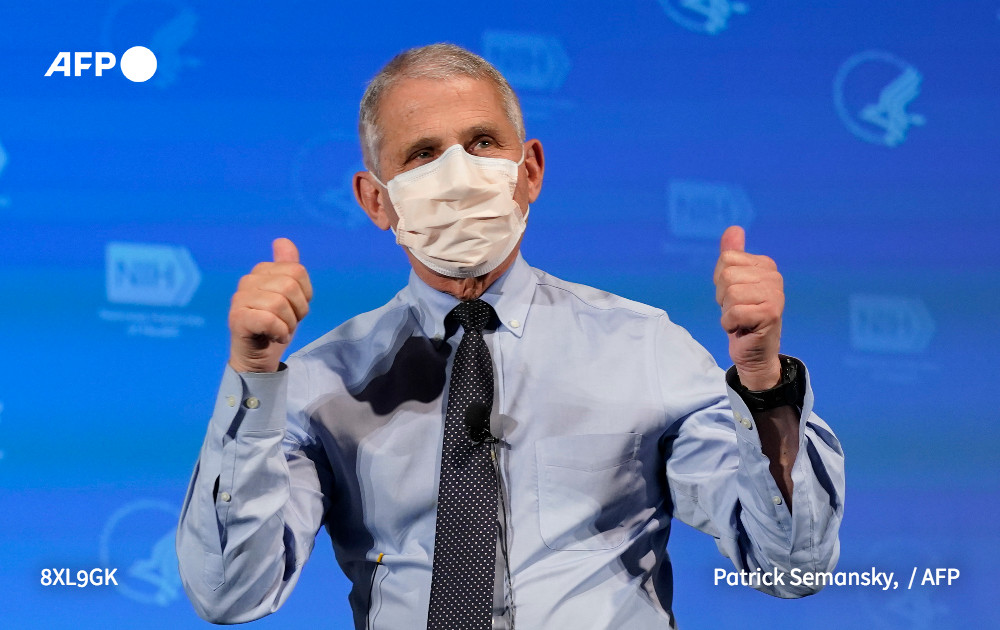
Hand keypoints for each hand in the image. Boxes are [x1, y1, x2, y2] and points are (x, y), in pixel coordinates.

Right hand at [228, 238, 312, 372]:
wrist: (258, 357)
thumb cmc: (276, 325)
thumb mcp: (290, 296)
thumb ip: (288, 268)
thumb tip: (282, 240)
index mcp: (262, 270)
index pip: (298, 271)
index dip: (305, 295)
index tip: (295, 308)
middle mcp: (248, 280)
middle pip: (290, 287)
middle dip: (297, 310)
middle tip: (287, 322)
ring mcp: (239, 298)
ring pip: (279, 303)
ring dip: (288, 324)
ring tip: (280, 330)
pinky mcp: (237, 318)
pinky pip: (269, 319)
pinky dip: (279, 332)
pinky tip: (273, 336)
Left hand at [713, 226, 783, 389]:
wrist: (754, 351)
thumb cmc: (742, 317)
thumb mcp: (733, 284)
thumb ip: (733, 255)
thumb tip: (733, 228)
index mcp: (765, 265)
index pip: (726, 259)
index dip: (721, 281)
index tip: (734, 297)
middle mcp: (774, 276)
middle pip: (726, 275)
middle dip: (723, 297)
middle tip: (737, 310)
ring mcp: (775, 294)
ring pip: (730, 293)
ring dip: (727, 312)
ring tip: (740, 320)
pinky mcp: (771, 313)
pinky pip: (734, 312)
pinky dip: (730, 324)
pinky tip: (742, 329)